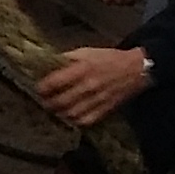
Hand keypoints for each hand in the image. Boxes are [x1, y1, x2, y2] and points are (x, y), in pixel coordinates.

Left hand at [35, 46, 152, 127]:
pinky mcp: (104, 110)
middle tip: (44, 101)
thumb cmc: (108, 58)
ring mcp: (96, 100)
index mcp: (82, 68)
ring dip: (59, 113)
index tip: (38, 89)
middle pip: (59, 102)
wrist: (136, 69)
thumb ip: (67, 59)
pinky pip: (84, 121)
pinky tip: (70, 116)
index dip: (42, 88)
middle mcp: (88, 86)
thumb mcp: (86, 52)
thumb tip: (48, 64)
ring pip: (70, 114)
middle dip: (48, 103)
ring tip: (55, 109)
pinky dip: (74, 120)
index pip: (54, 82)